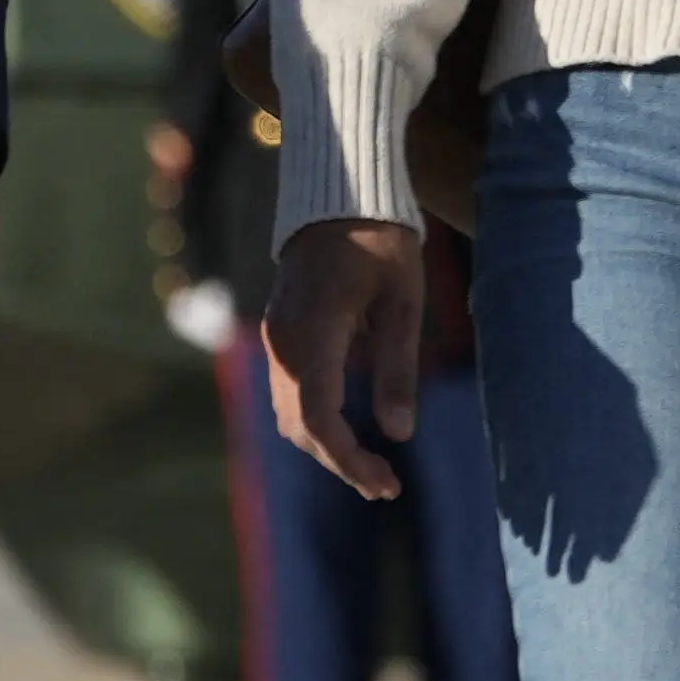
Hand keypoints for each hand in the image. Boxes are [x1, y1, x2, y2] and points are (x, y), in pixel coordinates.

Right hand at [265, 216, 423, 499]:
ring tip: (374, 470)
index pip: (319, 420)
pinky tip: (351, 435)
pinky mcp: (281, 335)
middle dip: (340, 462)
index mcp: (313, 334)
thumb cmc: (381, 242)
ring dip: (326, 447)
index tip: (387, 484)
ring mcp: (276, 339)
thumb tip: (398, 433)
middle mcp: (283, 343)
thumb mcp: (403, 303)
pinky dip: (316, 422)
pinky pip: (289, 393)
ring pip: (289, 414)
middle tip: (387, 486)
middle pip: (299, 427)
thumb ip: (398, 368)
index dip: (349, 461)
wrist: (340, 193)